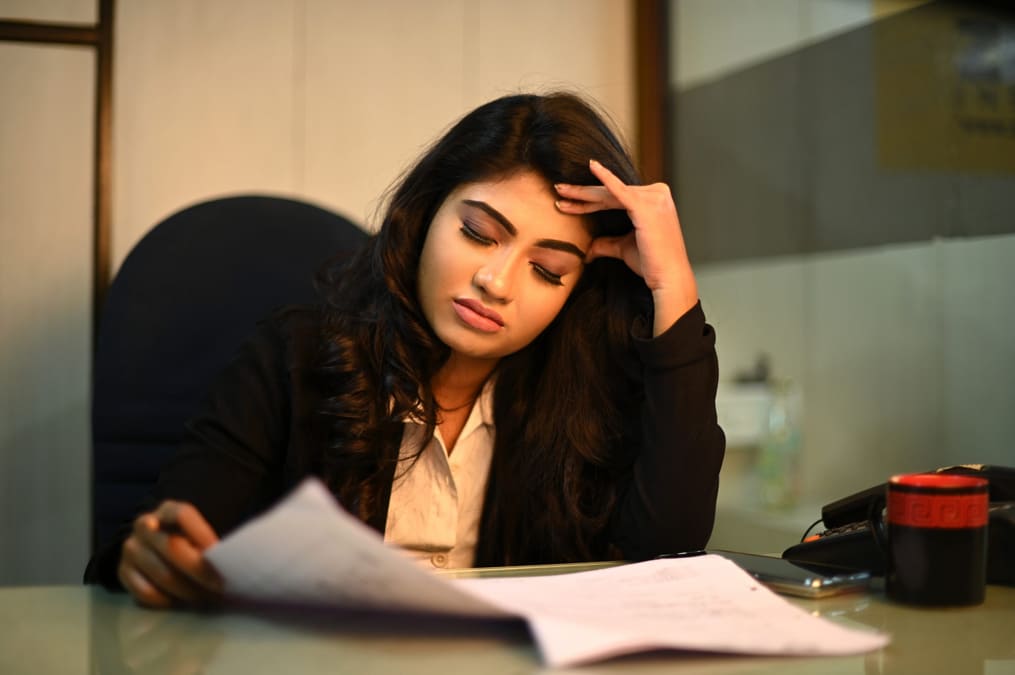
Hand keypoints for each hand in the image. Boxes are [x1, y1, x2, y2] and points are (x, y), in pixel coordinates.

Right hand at [118, 500, 222, 608]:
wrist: (153, 550)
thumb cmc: (188, 539)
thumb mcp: (199, 531)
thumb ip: (210, 540)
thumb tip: (229, 556)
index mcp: (167, 509)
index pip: (183, 515)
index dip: (203, 534)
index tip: (221, 554)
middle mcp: (145, 524)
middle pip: (172, 546)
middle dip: (199, 570)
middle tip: (220, 585)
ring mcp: (131, 548)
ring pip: (162, 573)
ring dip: (187, 590)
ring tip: (206, 597)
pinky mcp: (123, 571)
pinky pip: (145, 591)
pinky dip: (166, 600)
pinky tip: (181, 602)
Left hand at [555, 159, 698, 334]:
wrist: (668, 277)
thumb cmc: (651, 264)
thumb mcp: (623, 248)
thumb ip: (606, 243)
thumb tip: (588, 249)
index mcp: (652, 200)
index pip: (615, 197)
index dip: (590, 201)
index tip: (567, 202)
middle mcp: (656, 194)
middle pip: (611, 193)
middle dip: (583, 193)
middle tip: (558, 189)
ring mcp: (653, 198)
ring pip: (610, 194)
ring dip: (584, 194)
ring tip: (561, 191)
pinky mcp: (646, 206)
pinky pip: (621, 191)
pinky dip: (606, 179)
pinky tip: (592, 166)